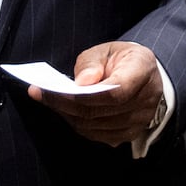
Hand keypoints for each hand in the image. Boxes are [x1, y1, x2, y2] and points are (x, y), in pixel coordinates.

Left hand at [29, 41, 164, 147]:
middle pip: (100, 111)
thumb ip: (92, 63)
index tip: (57, 89)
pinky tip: (64, 111)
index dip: (86, 94)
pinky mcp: (129, 134)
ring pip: (95, 126)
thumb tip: (81, 83)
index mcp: (142, 70)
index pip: (117, 91)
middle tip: (39, 93)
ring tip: (48, 100)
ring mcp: (139, 121)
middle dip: (65, 104)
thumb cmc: (122, 60)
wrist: (146, 77)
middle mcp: (146, 100)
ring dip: (67, 115)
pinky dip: (77, 124)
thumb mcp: (107, 50)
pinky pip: (97, 135)